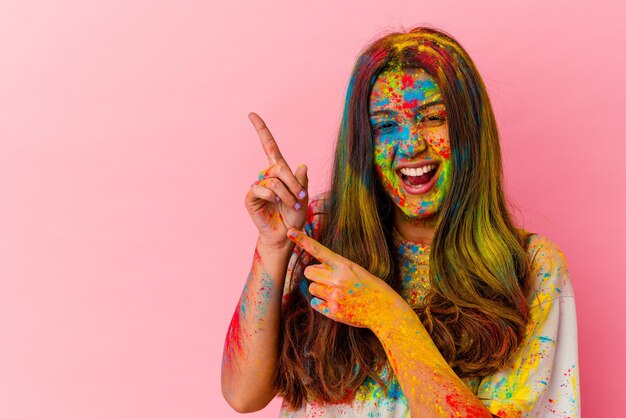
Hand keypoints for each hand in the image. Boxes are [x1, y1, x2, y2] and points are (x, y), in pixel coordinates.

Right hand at [245, 112, 308, 249]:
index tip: (251, 114)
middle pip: (278, 166)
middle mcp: (266, 176)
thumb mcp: (303, 196)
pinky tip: (275, 204)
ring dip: (286, 193)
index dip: (261, 130)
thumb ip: (302, 181)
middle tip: (300, 197)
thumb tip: (302, 165)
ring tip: (291, 204)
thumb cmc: (294, 216)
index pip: (268, 145)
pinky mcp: (251, 197)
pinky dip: (273, 196)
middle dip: (293, 182)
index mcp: (279, 171)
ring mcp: (257, 186)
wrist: (286, 235)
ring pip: (273, 179)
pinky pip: (262, 189)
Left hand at [286, 228, 405, 329]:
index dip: (302, 240)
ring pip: (311, 288)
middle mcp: (336, 280)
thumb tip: (313, 270)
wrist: (384, 309)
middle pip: (308, 272)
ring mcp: (334, 296)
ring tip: (336, 291)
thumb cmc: (370, 286)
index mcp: (344, 265)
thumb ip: (334, 267)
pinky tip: (336, 302)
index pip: (318, 250)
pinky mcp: (332, 311)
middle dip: (315, 274)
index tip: (289, 232)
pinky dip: (321, 302)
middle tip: (329, 278)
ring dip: (319, 288)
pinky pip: (314, 303)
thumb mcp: (355, 270)